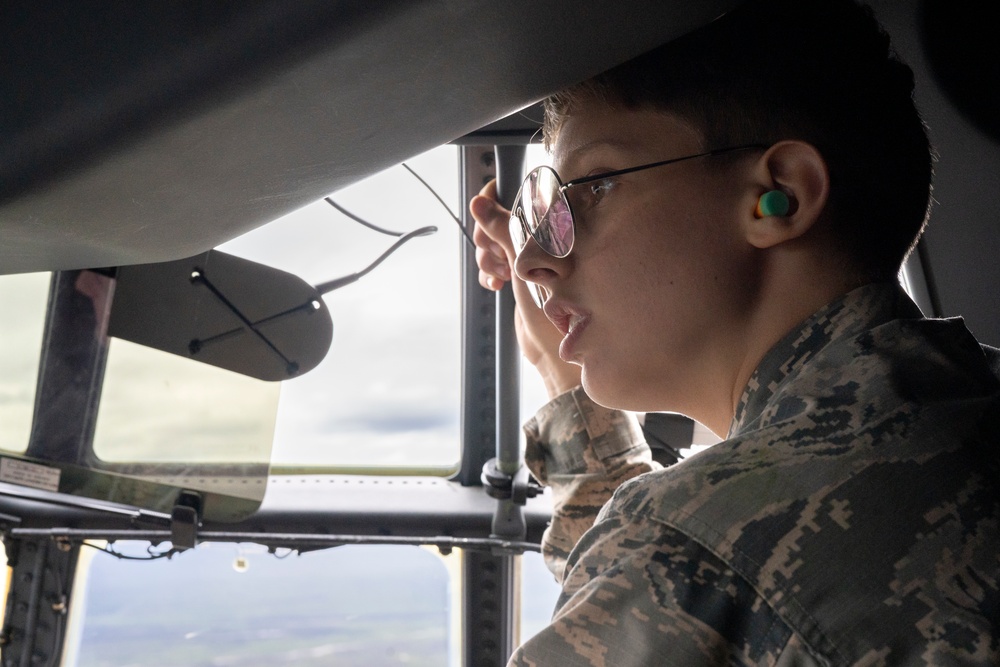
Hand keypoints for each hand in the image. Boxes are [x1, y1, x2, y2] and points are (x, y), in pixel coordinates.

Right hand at [470, 179, 581, 397]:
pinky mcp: (521, 272)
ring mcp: (529, 254)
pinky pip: (494, 260)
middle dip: (488, 237)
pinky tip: (496, 286)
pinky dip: (490, 271)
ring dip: (488, 257)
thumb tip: (479, 202)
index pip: (516, 193)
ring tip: (500, 277)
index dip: (495, 201)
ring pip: (492, 240)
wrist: (553, 348)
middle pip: (497, 216)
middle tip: (498, 259)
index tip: (485, 212)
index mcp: (550, 224)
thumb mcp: (525, 261)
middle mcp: (540, 235)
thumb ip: (503, 228)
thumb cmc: (553, 305)